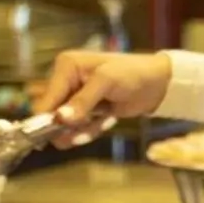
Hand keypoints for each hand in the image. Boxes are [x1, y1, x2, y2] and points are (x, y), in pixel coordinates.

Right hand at [33, 50, 172, 144]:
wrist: (156, 83)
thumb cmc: (132, 74)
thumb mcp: (106, 82)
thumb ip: (83, 101)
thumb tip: (60, 118)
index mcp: (66, 67)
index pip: (47, 100)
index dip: (49, 120)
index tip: (58, 135)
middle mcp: (67, 81)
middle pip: (53, 116)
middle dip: (71, 128)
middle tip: (89, 128)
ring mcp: (76, 97)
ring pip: (66, 127)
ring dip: (83, 131)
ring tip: (103, 122)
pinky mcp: (86, 111)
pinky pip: (79, 129)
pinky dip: (92, 130)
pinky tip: (108, 120)